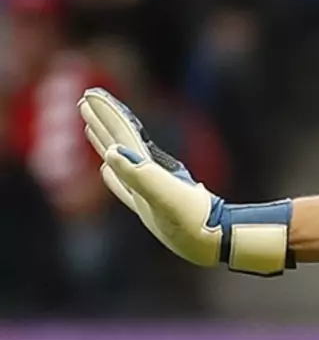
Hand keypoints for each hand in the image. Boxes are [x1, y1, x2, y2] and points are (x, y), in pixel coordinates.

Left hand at [78, 88, 291, 275]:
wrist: (212, 244)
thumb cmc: (192, 221)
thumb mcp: (166, 197)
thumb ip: (140, 175)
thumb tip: (110, 154)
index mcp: (141, 175)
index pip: (119, 139)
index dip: (107, 117)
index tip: (90, 95)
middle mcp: (141, 182)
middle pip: (116, 145)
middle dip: (101, 123)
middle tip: (85, 99)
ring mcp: (153, 189)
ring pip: (124, 158)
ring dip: (108, 139)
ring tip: (92, 126)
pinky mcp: (169, 195)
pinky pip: (139, 173)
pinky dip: (124, 165)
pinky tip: (115, 163)